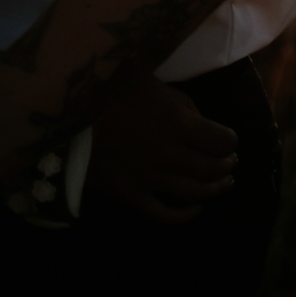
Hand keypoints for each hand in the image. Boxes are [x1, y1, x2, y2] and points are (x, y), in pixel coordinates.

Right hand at [90, 74, 237, 223]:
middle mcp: (170, 154)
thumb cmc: (109, 88)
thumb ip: (181, 100)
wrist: (65, 113)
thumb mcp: (150, 80)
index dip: (230, 140)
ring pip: (196, 193)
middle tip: (230, 160)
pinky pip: (165, 215)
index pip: (222, 140)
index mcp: (177, 122)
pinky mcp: (132, 196)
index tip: (229, 138)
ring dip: (216, 189)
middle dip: (227, 164)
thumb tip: (202, 122)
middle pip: (213, 169)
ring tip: (223, 182)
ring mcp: (151, 179)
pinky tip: (195, 208)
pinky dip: (185, 215)